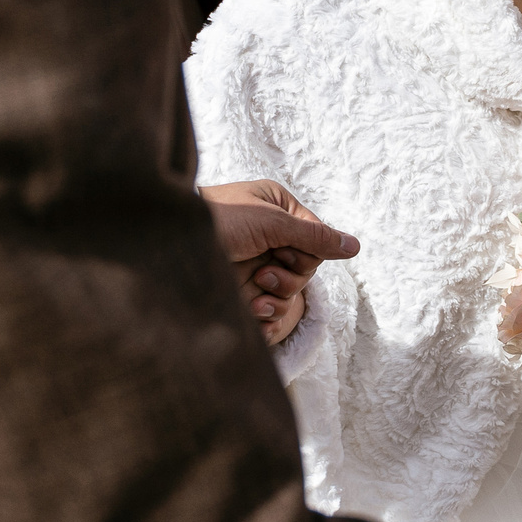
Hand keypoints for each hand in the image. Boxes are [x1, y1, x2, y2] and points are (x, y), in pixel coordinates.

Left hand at [201, 180, 357, 346]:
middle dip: (289, 276)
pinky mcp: (243, 290)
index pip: (316, 238)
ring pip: (291, 291)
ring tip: (254, 291)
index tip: (284, 251)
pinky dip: (267, 314)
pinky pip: (272, 309)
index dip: (306, 252)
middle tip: (264, 273)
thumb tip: (354, 246)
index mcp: (277, 208)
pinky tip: (252, 310)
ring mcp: (255, 263)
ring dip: (277, 296)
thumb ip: (314, 236)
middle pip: (306, 267)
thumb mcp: (271, 223)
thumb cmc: (217, 222)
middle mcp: (268, 235)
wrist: (167, 249)